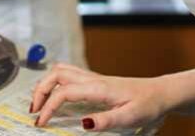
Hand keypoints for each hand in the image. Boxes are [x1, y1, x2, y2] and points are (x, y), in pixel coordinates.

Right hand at [31, 63, 167, 130]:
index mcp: (99, 87)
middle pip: (58, 73)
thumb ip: (106, 120)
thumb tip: (83, 123)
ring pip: (63, 70)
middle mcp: (94, 79)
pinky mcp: (96, 82)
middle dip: (40, 89)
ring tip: (39, 104)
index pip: (64, 91)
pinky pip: (70, 75)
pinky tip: (55, 97)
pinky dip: (56, 83)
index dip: (48, 107)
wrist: (159, 93)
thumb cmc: (147, 104)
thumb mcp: (129, 117)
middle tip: (34, 111)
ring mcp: (94, 78)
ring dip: (46, 83)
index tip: (40, 124)